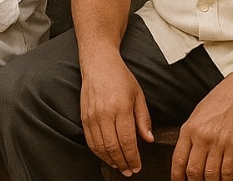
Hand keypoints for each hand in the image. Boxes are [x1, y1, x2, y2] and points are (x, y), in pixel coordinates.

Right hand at [78, 55, 153, 176]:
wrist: (98, 63)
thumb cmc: (120, 77)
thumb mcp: (138, 95)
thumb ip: (143, 119)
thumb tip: (148, 139)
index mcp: (121, 108)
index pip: (127, 141)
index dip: (133, 158)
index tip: (138, 167)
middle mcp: (104, 113)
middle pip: (113, 147)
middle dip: (122, 163)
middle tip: (129, 171)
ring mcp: (92, 115)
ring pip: (100, 146)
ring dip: (110, 160)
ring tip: (119, 166)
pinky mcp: (84, 116)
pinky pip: (90, 140)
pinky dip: (98, 151)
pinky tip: (106, 156)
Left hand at [170, 79, 232, 180]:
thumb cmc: (219, 101)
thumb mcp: (197, 116)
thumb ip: (190, 135)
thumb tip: (187, 155)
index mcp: (188, 129)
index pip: (178, 160)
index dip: (177, 177)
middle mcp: (201, 137)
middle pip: (193, 170)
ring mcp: (217, 142)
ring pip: (210, 174)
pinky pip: (227, 171)